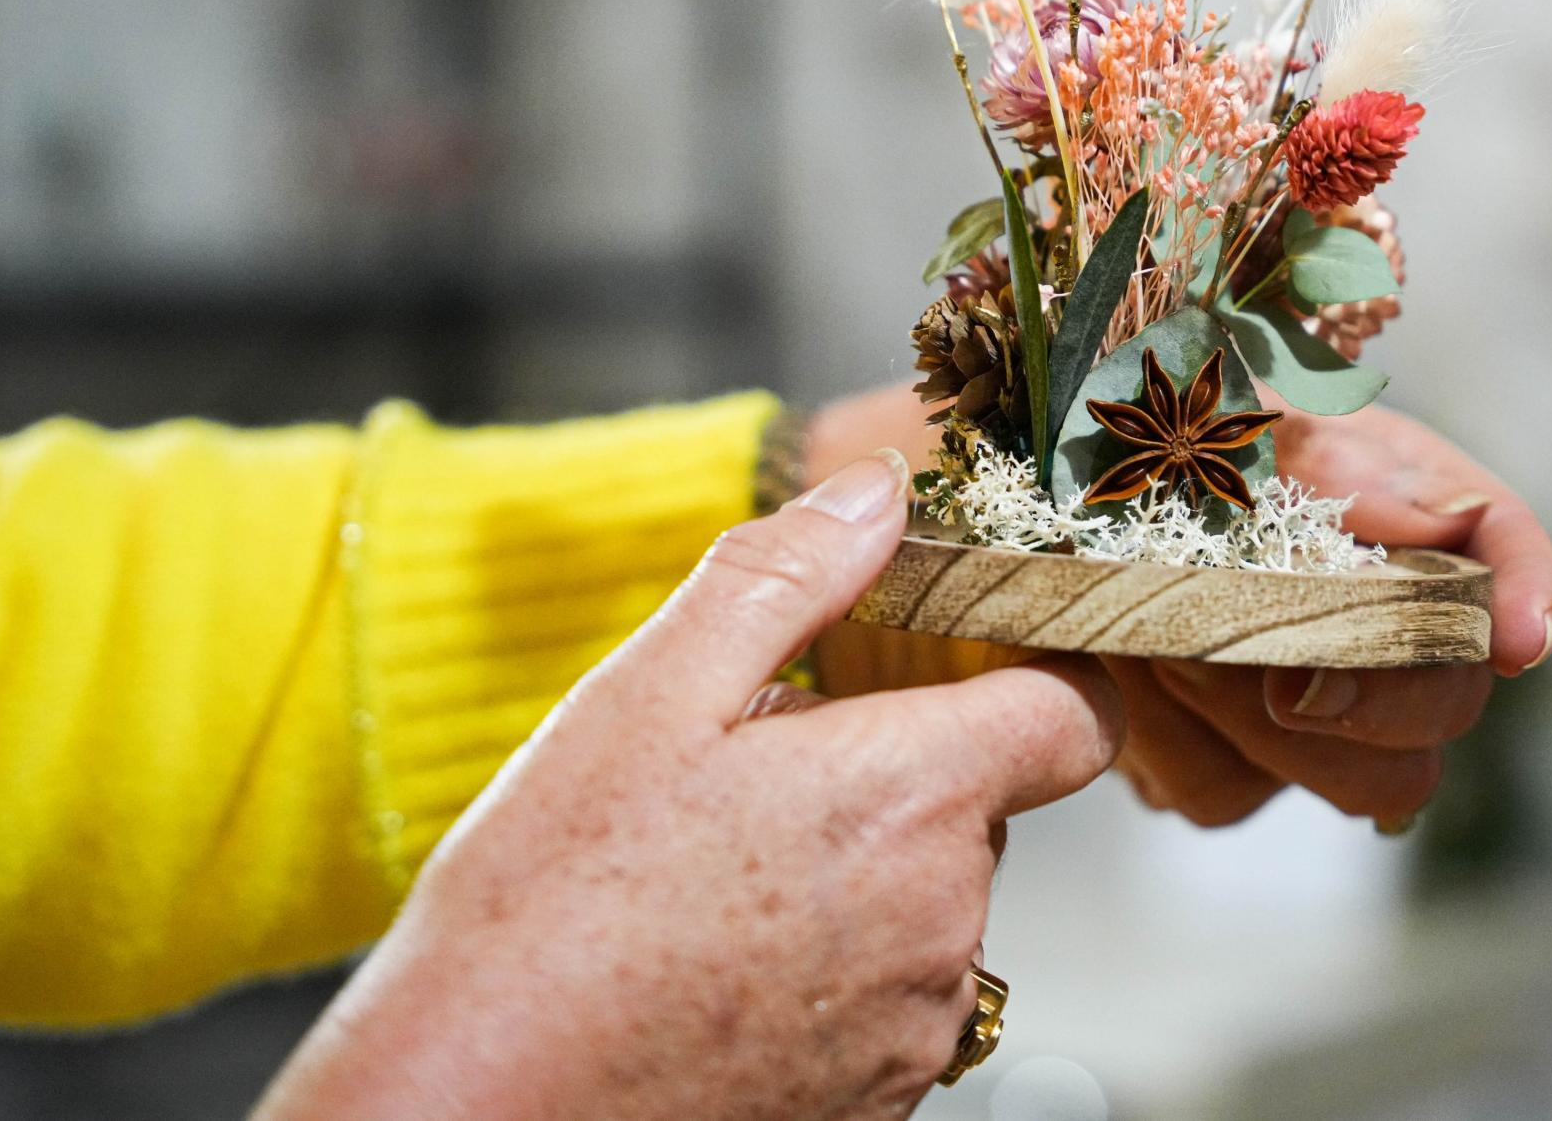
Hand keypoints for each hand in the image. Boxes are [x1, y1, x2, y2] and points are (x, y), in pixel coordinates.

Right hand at [257, 452, 1123, 1120]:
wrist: (474, 1111)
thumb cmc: (546, 909)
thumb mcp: (651, 697)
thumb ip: (786, 577)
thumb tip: (879, 493)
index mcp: (912, 795)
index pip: (1077, 718)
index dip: (1041, 676)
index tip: (973, 664)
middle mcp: (945, 920)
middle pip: (979, 810)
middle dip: (888, 777)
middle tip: (748, 787)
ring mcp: (917, 1027)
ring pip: (928, 908)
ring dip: (854, 880)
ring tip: (709, 891)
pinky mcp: (877, 1104)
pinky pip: (890, 1006)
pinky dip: (829, 978)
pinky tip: (715, 973)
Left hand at [1105, 404, 1551, 827]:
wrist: (982, 497)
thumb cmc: (1098, 420)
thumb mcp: (1194, 397)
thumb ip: (1313, 447)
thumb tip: (1439, 518)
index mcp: (1376, 486)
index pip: (1496, 533)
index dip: (1525, 583)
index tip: (1519, 636)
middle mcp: (1362, 601)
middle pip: (1451, 696)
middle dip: (1376, 696)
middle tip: (1281, 676)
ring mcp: (1302, 701)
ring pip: (1361, 780)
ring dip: (1248, 712)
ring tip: (1155, 634)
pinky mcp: (1220, 765)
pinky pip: (1222, 791)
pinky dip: (1162, 738)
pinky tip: (1115, 671)